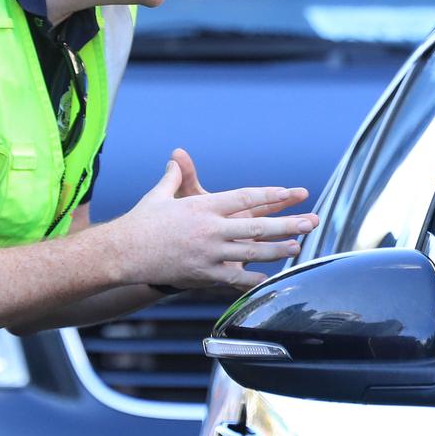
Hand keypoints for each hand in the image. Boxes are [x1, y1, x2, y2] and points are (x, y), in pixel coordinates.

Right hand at [110, 154, 318, 290]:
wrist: (123, 254)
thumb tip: (177, 157)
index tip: (291, 193)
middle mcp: (210, 229)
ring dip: (278, 250)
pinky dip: (253, 279)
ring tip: (299, 246)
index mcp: (203, 207)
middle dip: (287, 224)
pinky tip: (271, 278)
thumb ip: (175, 177)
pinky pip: (234, 278)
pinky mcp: (203, 275)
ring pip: (252, 253)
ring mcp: (209, 254)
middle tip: (311, 221)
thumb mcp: (159, 196)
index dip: (270, 196)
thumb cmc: (141, 223)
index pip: (245, 198)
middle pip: (257, 226)